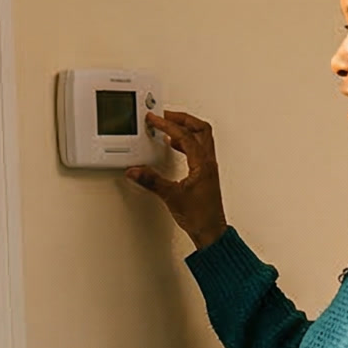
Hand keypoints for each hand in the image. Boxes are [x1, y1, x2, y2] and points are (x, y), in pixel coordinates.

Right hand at [124, 110, 230, 249]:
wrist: (211, 232)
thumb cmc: (200, 217)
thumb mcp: (171, 197)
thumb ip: (152, 181)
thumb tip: (136, 170)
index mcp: (202, 164)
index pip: (185, 135)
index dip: (168, 125)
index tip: (154, 119)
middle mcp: (208, 163)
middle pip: (201, 128)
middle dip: (182, 118)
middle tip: (165, 115)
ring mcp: (208, 168)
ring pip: (202, 137)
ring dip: (185, 129)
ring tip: (168, 127)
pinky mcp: (205, 174)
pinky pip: (198, 149)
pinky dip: (186, 142)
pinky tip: (174, 147)